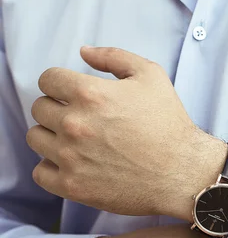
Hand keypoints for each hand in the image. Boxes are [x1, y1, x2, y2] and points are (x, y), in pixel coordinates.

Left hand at [27, 46, 227, 219]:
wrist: (181, 172)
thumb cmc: (168, 123)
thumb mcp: (150, 75)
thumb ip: (113, 56)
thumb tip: (83, 52)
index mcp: (89, 93)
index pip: (47, 79)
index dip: (59, 82)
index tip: (69, 92)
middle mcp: (74, 124)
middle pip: (39, 107)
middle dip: (56, 107)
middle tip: (79, 116)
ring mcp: (70, 157)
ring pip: (35, 138)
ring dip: (51, 135)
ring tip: (75, 139)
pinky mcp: (72, 186)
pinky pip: (40, 172)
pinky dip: (51, 166)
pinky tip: (72, 162)